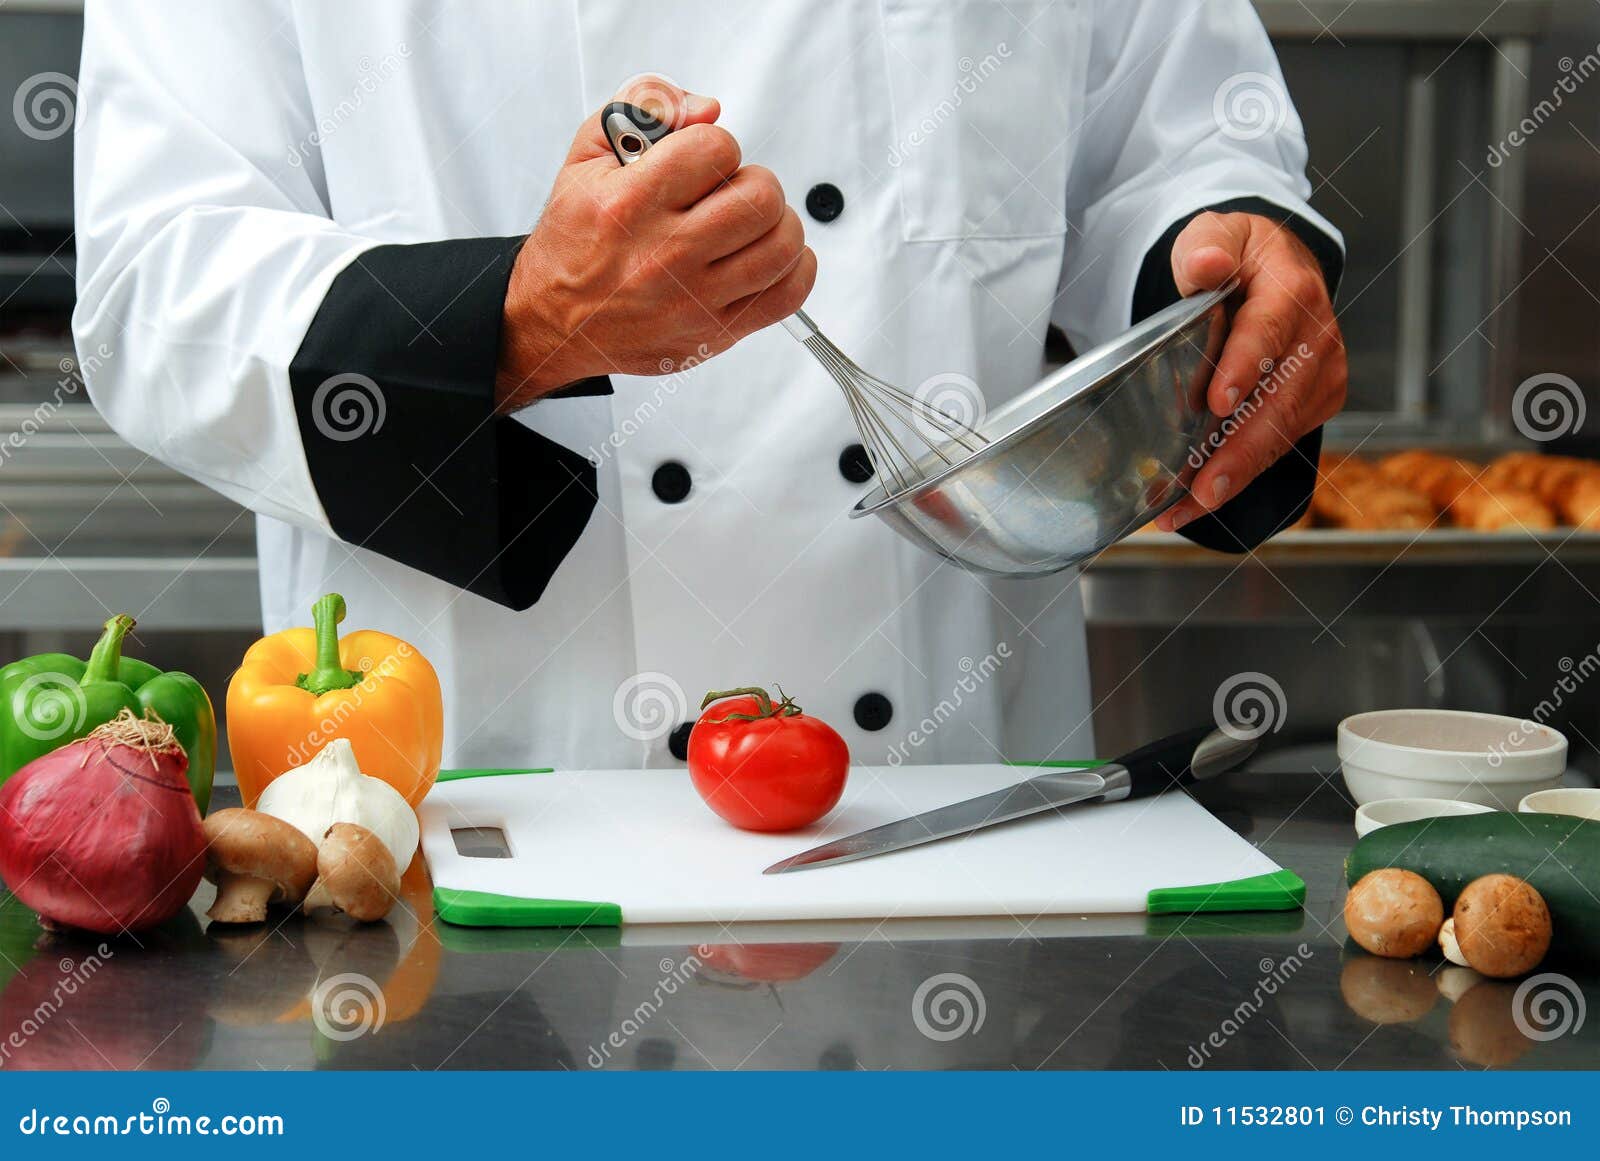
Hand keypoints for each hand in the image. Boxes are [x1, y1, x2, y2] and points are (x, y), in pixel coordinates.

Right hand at [495, 79, 816, 410]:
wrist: (554, 320)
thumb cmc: (576, 241)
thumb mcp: (588, 157)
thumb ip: (646, 109)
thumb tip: (710, 109)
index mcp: (629, 205)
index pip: (716, 149)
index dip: (716, 147)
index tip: (700, 163)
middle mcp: (664, 256)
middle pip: (760, 197)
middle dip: (753, 182)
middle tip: (730, 192)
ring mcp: (693, 301)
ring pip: (782, 245)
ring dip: (778, 223)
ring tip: (750, 223)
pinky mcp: (714, 334)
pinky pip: (788, 296)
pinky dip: (795, 268)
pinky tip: (769, 256)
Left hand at [1153, 212, 1346, 530]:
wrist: (1278, 267)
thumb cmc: (1241, 255)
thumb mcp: (1218, 233)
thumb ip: (1207, 246)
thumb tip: (1206, 263)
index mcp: (1293, 289)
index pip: (1270, 328)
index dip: (1245, 366)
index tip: (1217, 401)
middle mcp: (1317, 338)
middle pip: (1280, 401)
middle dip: (1239, 450)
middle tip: (1202, 487)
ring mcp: (1321, 376)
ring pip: (1279, 435)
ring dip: (1234, 476)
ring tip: (1185, 507)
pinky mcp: (1314, 404)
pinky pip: (1276, 445)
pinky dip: (1239, 474)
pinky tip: (1197, 499)